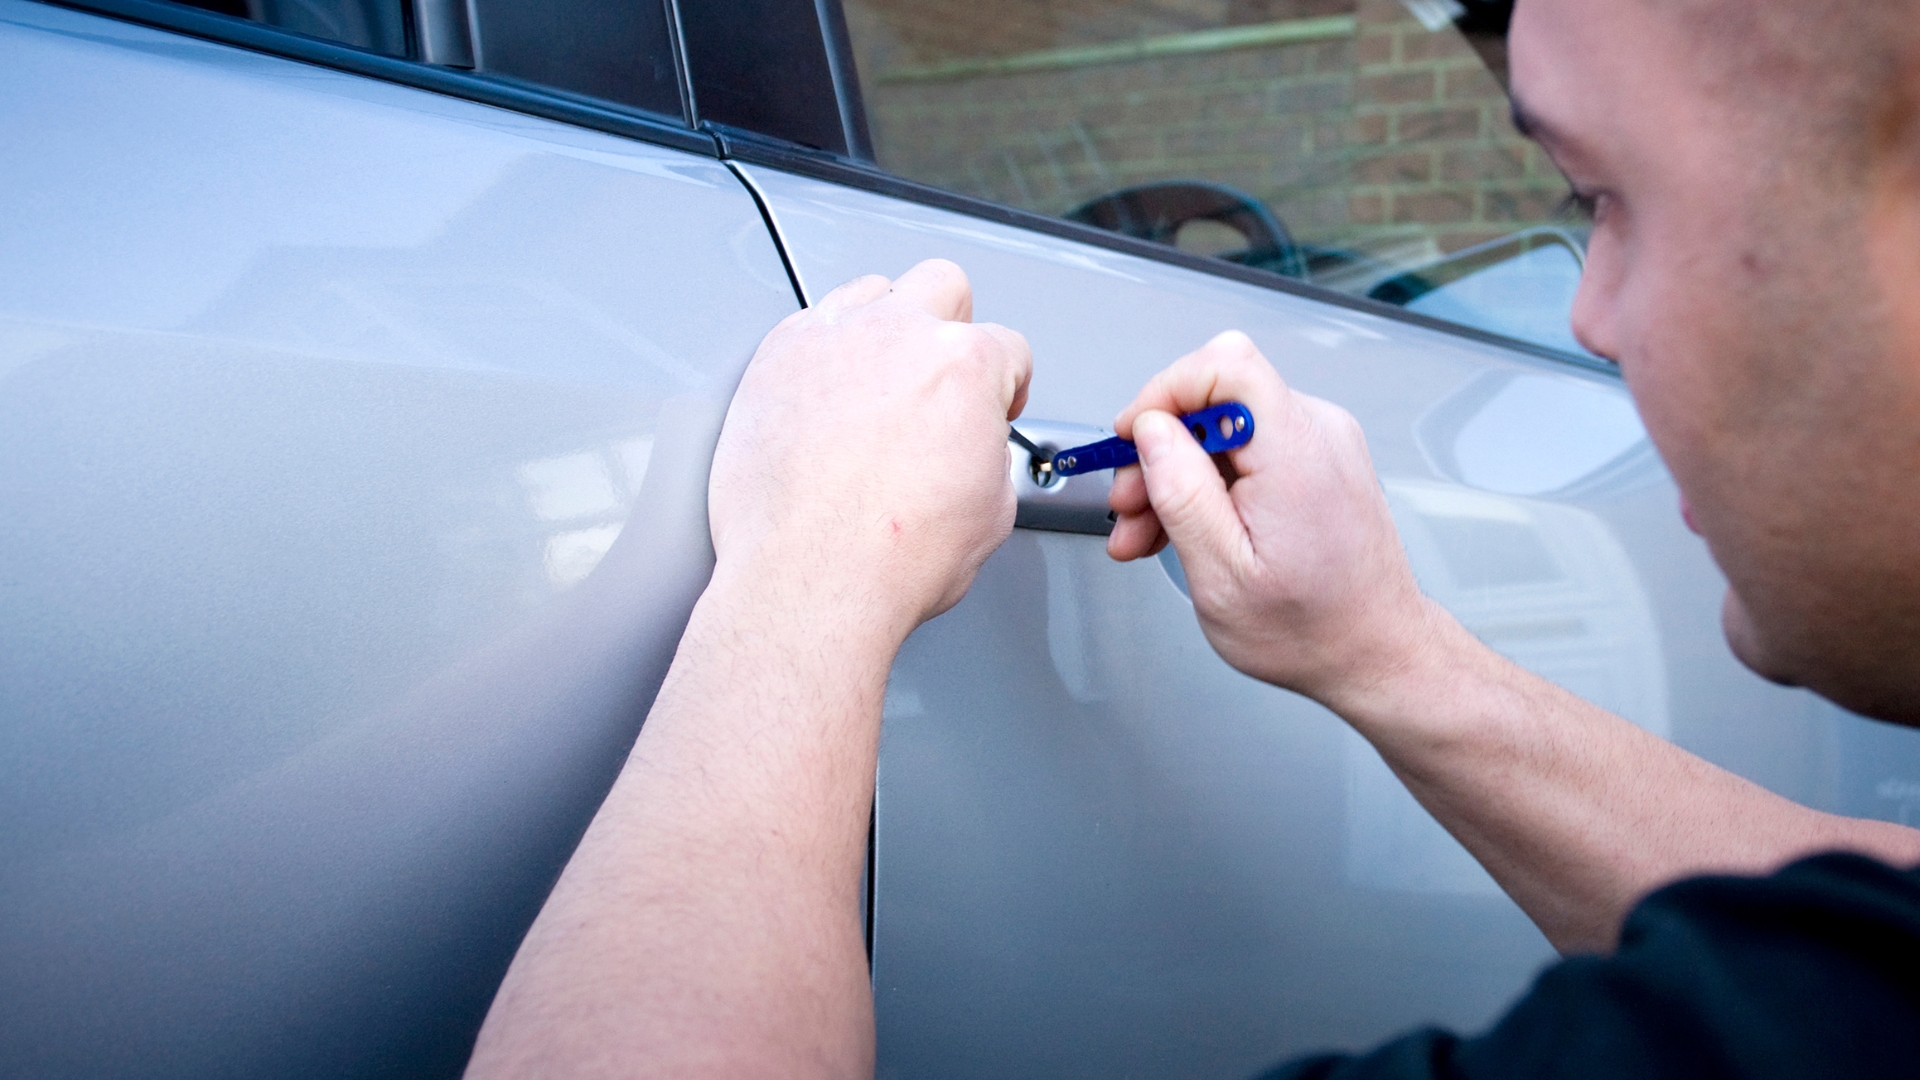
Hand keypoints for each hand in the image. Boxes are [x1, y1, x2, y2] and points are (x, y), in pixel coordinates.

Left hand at [708, 259, 1032, 632]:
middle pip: (941, 286)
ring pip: (869, 293)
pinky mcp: (775, 358)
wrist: (811, 578)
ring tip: (875, 381)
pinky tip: (824, 397)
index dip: (1007, 383)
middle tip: (937, 375)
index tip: (991, 406)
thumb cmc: (891, 556)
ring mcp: (831, 338)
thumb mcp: (991, 510)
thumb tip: (971, 453)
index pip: (1007, 348)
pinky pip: (807, 327)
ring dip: (881, 328)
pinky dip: (821, 354)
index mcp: (966, 365)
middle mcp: (899, 334)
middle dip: (950, 325)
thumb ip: (986, 453)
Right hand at [1106, 331, 1441, 709]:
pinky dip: (1207, 481)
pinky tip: (1183, 525)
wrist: (1374, 652)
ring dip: (1175, 472)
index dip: (1166, 391)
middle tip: (1130, 503)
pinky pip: (1245, 447)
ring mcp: (1320, 444)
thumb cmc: (1311, 628)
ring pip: (1222, 426)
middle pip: (1216, 396)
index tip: (1133, 436)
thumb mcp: (1221, 575)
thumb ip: (1181, 493)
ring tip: (1148, 530)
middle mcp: (1317, 434)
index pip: (1226, 365)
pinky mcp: (1316, 459)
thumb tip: (1151, 431)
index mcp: (1296, 455)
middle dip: (1158, 447)